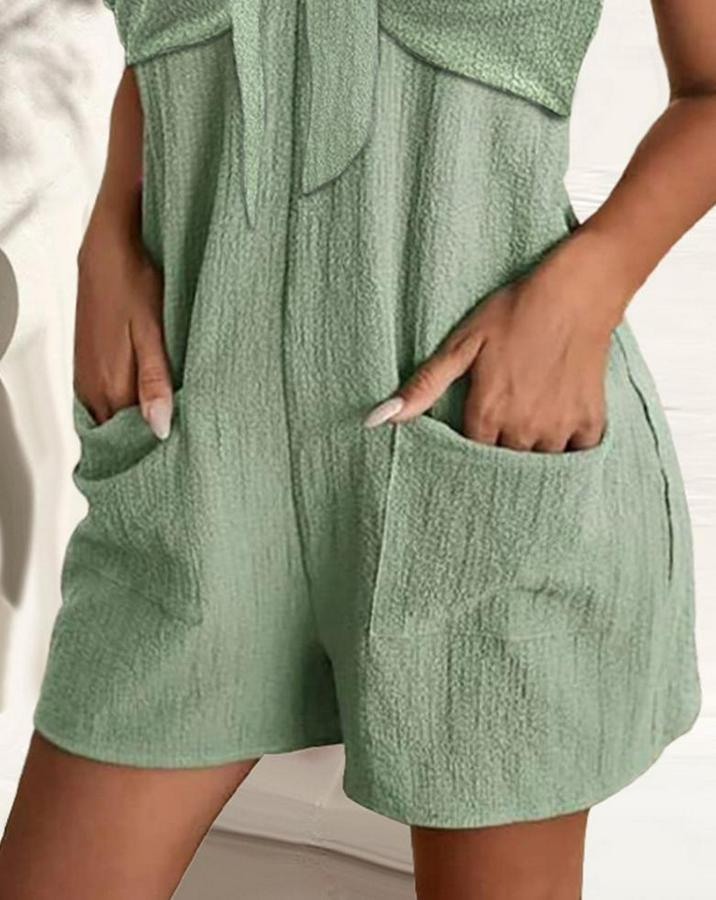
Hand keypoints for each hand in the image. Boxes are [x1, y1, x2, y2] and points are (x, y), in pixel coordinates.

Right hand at [74, 197, 172, 437]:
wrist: (108, 250)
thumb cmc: (134, 284)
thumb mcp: (153, 332)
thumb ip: (155, 382)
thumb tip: (160, 428)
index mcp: (112, 386)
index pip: (135, 437)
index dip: (160, 441)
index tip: (186, 444)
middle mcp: (93, 389)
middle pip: (122, 431)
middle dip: (148, 435)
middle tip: (184, 434)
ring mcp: (87, 378)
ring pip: (113, 416)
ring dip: (137, 420)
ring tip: (170, 416)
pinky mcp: (87, 367)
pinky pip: (106, 400)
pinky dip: (126, 404)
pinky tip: (148, 396)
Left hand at [365, 242, 620, 452]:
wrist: (577, 290)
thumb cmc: (514, 310)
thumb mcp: (462, 344)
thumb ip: (424, 386)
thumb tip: (376, 419)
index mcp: (488, 411)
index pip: (469, 455)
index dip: (468, 446)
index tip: (473, 429)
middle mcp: (523, 428)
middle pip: (503, 463)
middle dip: (498, 449)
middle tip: (503, 421)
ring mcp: (560, 427)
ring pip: (539, 462)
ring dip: (532, 449)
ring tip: (530, 420)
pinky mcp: (591, 422)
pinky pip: (577, 455)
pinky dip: (568, 446)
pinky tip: (559, 422)